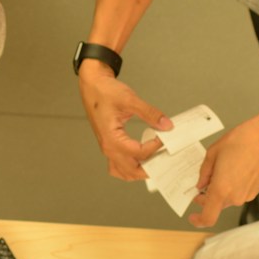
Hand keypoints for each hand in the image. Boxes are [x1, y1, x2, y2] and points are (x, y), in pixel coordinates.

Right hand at [78, 63, 171, 180]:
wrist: (92, 86)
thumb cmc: (105, 92)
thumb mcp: (130, 100)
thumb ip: (149, 113)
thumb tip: (166, 125)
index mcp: (111, 138)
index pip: (138, 153)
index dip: (155, 148)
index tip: (164, 138)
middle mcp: (108, 147)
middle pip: (131, 170)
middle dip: (149, 168)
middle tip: (163, 158)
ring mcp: (107, 148)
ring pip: (123, 172)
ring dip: (139, 171)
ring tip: (154, 161)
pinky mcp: (109, 145)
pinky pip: (118, 165)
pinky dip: (130, 167)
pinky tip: (140, 160)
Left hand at [190, 109, 258, 227]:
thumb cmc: (241, 140)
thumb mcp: (214, 152)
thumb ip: (204, 173)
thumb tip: (201, 185)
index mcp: (222, 189)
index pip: (208, 217)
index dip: (198, 220)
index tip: (192, 215)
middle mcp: (235, 197)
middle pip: (216, 205)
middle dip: (208, 195)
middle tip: (207, 178)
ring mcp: (247, 195)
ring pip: (228, 199)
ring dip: (221, 189)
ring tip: (224, 167)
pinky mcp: (256, 191)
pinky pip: (238, 193)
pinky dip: (233, 186)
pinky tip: (236, 168)